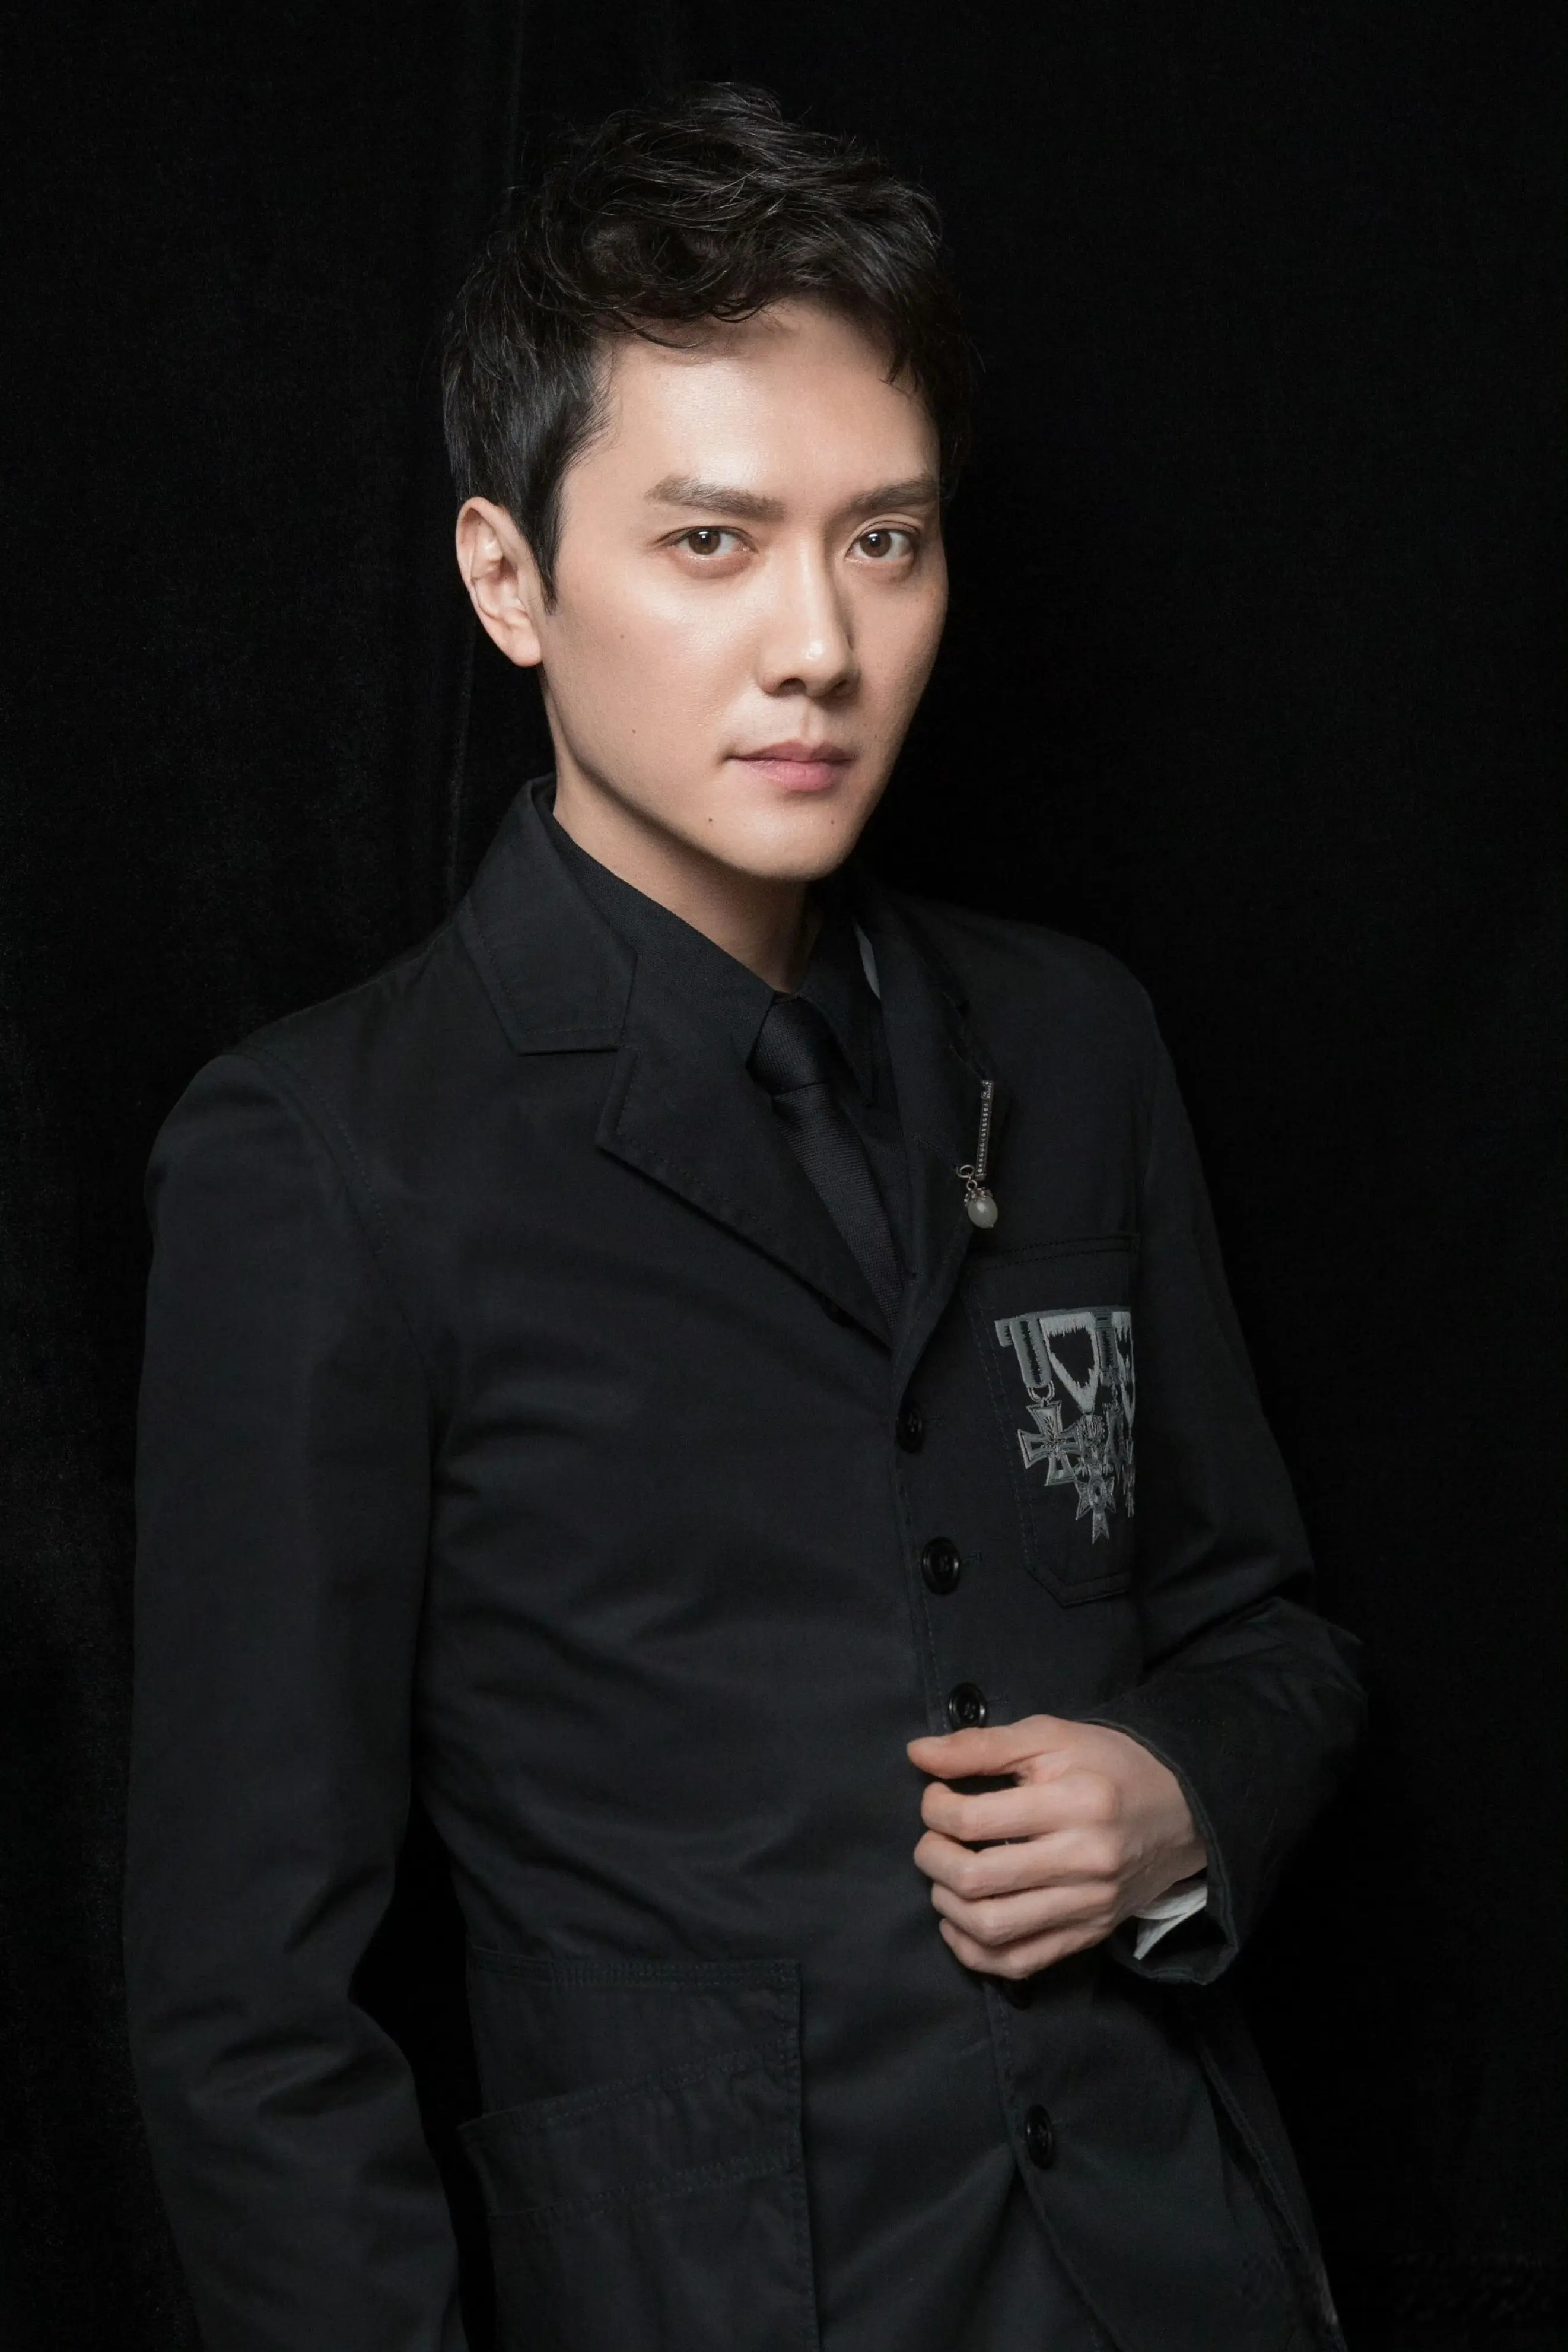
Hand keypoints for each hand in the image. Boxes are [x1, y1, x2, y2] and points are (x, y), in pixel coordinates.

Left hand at [906, 1715, 1206, 1979]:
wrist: (1182, 1810)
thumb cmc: (1109, 1765)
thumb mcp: (1050, 1737)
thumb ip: (981, 1746)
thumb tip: (917, 1754)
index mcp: (1074, 1803)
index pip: (974, 1820)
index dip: (935, 1808)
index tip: (937, 1796)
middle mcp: (1084, 1862)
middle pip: (975, 1879)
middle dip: (931, 1857)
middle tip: (932, 1838)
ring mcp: (1088, 1906)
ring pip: (991, 1928)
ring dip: (946, 1904)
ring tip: (943, 1876)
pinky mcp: (1089, 1935)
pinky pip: (1019, 1963)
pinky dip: (974, 1952)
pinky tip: (958, 1924)